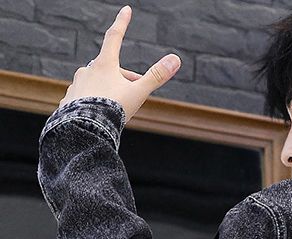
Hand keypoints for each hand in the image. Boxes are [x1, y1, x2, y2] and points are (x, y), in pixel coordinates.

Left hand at [58, 6, 180, 122]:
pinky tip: (98, 114)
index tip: (126, 10)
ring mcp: (77, 83)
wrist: (85, 128)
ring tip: (115, 109)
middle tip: (135, 94)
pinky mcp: (70, 98)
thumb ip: (156, 76)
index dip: (122, 23)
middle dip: (124, 78)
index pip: (115, 37)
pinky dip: (94, 102)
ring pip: (97, 82)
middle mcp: (88, 69)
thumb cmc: (112, 109)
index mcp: (104, 64)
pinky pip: (84, 96)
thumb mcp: (138, 92)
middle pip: (110, 67)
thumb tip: (176, 59)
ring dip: (108, 90)